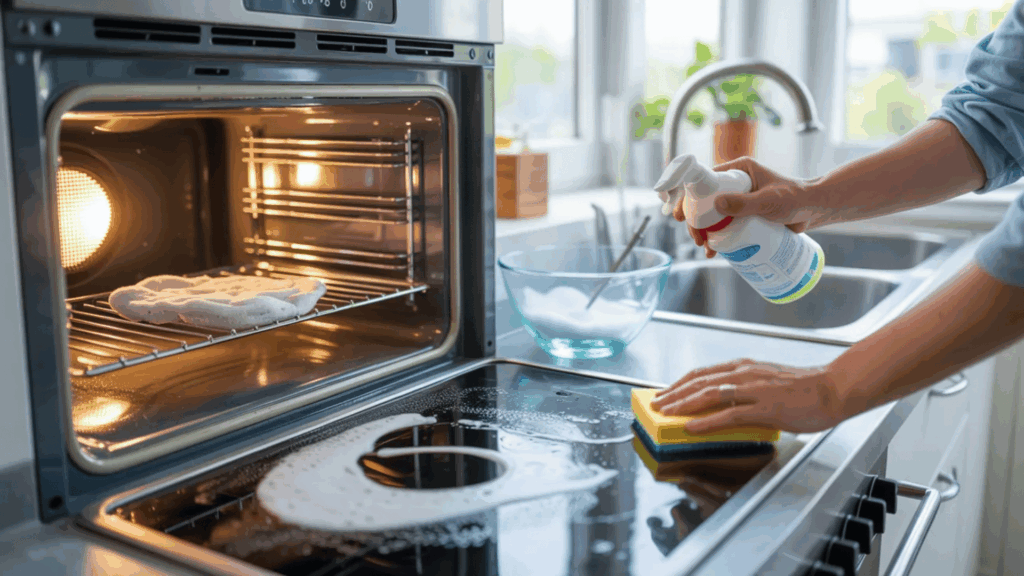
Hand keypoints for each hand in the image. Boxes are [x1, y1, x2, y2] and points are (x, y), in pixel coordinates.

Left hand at [649, 359, 846, 433]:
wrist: (834, 390)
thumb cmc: (805, 390)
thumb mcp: (767, 384)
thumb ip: (744, 392)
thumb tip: (722, 405)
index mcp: (744, 368)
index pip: (703, 374)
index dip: (680, 384)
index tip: (664, 393)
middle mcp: (745, 374)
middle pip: (699, 381)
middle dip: (673, 394)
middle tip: (655, 404)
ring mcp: (754, 390)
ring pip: (709, 394)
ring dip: (683, 405)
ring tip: (665, 414)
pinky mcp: (765, 407)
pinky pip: (729, 414)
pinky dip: (707, 421)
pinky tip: (692, 427)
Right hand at [659, 156, 826, 257]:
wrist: (814, 210)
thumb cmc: (795, 198)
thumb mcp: (768, 200)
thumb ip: (744, 202)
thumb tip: (716, 205)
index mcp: (738, 170)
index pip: (704, 180)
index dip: (688, 197)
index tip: (680, 214)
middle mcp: (735, 183)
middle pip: (705, 201)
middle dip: (695, 220)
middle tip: (695, 237)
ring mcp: (740, 200)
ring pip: (713, 216)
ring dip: (704, 231)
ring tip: (705, 247)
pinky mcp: (745, 215)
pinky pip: (726, 225)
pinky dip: (718, 238)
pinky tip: (716, 250)